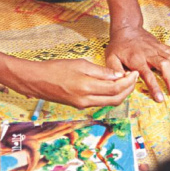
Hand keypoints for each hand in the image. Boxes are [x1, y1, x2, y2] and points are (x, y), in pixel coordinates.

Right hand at [9, 59, 138, 108]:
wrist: (35, 81)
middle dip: (128, 89)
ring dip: (120, 93)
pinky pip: (100, 102)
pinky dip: (110, 95)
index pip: (116, 88)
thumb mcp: (80, 64)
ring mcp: (83, 105)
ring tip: (126, 81)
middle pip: (116, 99)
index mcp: (87, 88)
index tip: (134, 73)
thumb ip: (101, 72)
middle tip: (133, 78)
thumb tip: (119, 75)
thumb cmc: (55, 69)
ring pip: (109, 102)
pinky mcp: (79, 105)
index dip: (128, 82)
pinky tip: (112, 85)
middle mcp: (86, 100)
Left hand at [106, 27, 169, 102]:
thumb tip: (123, 81)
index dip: (155, 86)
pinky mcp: (164, 47)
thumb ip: (116, 71)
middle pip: (163, 65)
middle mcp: (150, 53)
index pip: (147, 74)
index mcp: (137, 58)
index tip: (160, 98)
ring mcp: (159, 49)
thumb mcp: (111, 57)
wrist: (127, 28)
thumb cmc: (119, 46)